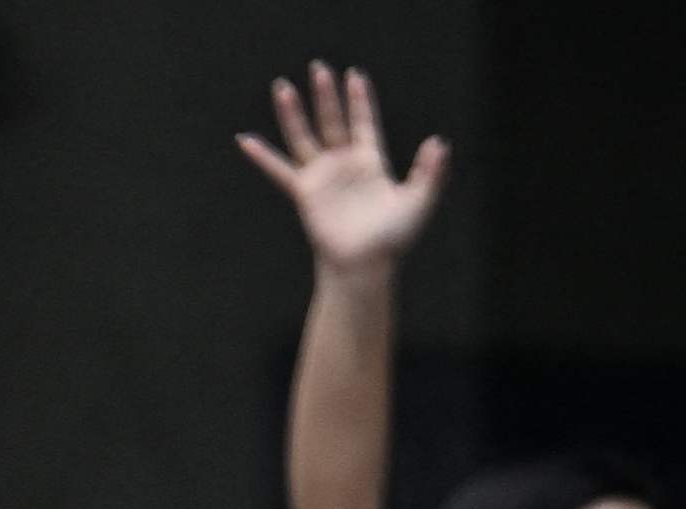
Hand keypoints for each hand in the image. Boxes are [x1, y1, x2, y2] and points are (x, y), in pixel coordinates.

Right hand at [236, 63, 445, 272]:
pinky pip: (279, 170)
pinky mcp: (305, 193)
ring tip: (282, 87)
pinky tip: (245, 140)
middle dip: (326, 95)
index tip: (355, 75)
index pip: (363, 123)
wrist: (363, 264)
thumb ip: (431, 172)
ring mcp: (322, 177)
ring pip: (304, 137)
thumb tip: (439, 143)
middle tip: (319, 67)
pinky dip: (262, 156)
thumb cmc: (392, 238)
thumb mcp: (418, 201)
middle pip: (332, 121)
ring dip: (293, 113)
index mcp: (371, 162)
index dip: (360, 100)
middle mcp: (344, 165)